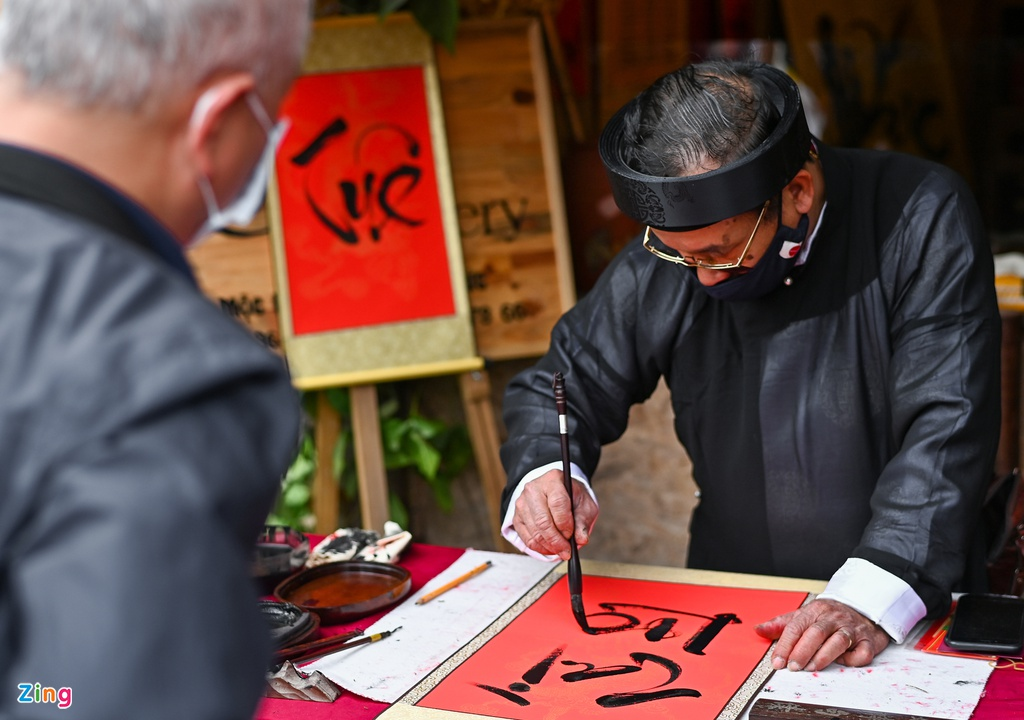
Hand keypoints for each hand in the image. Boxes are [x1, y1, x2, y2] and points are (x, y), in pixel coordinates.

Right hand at [512, 469, 597, 559]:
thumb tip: (581, 539)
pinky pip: (527, 538)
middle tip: (567, 551)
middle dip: (556, 540)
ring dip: (549, 546)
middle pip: (543, 520)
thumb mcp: (584, 504)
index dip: (565, 523)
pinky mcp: (517, 517)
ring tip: (561, 550)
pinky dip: (540, 548)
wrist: (557, 492)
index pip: (557, 503)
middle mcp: (533, 489)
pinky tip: (550, 549)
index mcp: (553, 480)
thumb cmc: (571, 497)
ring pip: (534, 531)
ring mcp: (522, 503)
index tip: (572, 535)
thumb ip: (583, 522)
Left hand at [755, 598, 889, 670]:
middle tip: (792, 667)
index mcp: (815, 610)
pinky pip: (862, 652)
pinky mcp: (869, 641)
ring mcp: (852, 628)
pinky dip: (852, 660)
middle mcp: (833, 618)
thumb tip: (758, 630)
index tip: (777, 661)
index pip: (796, 627)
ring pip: (838, 641)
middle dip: (802, 651)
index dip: (785, 645)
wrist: (862, 609)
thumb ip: (781, 624)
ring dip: (823, 656)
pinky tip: (843, 663)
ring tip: (810, 667)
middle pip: (816, 633)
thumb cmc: (828, 617)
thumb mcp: (803, 616)